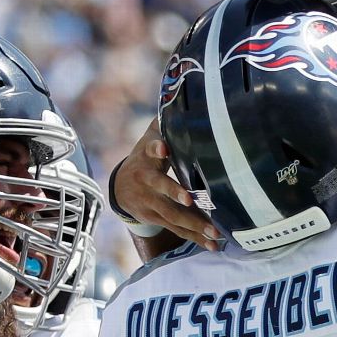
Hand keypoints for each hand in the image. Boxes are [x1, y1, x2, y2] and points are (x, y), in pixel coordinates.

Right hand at [112, 118, 220, 250]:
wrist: (121, 186)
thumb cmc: (147, 156)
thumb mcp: (152, 135)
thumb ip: (167, 120)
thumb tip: (182, 93)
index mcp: (147, 156)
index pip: (149, 149)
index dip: (156, 148)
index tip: (163, 148)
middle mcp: (146, 180)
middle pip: (161, 188)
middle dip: (176, 195)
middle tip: (191, 200)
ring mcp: (149, 202)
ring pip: (171, 214)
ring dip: (193, 225)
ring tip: (214, 232)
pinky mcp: (155, 219)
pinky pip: (176, 229)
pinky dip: (194, 237)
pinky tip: (213, 244)